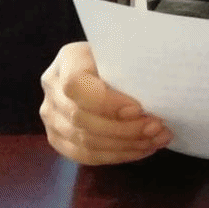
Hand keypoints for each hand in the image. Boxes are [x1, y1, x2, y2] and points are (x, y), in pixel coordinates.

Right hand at [40, 41, 172, 164]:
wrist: (101, 66)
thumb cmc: (121, 56)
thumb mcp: (125, 53)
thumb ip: (131, 68)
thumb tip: (157, 94)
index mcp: (68, 60)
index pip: (76, 85)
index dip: (106, 102)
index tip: (139, 109)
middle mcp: (52, 88)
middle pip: (82, 118)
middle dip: (125, 129)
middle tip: (157, 128)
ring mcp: (51, 116)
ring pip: (85, 141)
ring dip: (125, 145)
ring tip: (156, 140)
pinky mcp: (57, 138)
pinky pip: (85, 155)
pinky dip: (116, 155)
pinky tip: (141, 149)